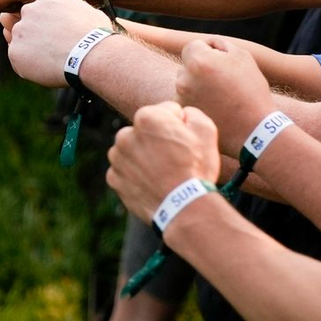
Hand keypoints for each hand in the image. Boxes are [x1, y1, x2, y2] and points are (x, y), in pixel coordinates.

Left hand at [3, 0, 111, 87]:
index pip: (37, 10)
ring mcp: (20, 31)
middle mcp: (29, 10)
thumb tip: (74, 17)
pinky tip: (47, 68)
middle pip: (24, 24)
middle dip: (34, 36)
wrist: (92, 54)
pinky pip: (18, 61)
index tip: (54, 34)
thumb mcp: (85, 11)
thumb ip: (70, 11)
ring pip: (19, 43)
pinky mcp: (15, 51)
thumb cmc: (96, 35)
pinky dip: (29, 67)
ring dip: (31, 52)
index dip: (44, 24)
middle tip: (50, 48)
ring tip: (52, 59)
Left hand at [107, 103, 221, 222]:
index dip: (179, 125)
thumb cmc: (196, 168)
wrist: (184, 208)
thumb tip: (183, 114)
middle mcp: (125, 135)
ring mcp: (117, 158)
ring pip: (132, 150)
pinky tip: (152, 183)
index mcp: (147, 117)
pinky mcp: (113, 179)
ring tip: (164, 172)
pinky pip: (125, 171)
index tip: (186, 142)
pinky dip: (136, 175)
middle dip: (157, 139)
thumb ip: (192, 113)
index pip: (165, 112)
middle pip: (145, 131)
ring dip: (144, 156)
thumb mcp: (206, 131)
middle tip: (175, 158)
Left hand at [175, 37, 275, 153]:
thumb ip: (220, 44)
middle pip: (187, 64)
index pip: (192, 46)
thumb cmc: (251, 89)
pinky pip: (185, 98)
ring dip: (197, 84)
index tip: (220, 61)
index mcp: (198, 61)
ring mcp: (180, 97)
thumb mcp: (242, 57)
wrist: (254, 128)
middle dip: (201, 68)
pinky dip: (195, 100)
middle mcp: (184, 78)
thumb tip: (207, 44)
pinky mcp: (183, 112)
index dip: (207, 50)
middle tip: (222, 81)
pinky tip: (213, 106)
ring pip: (185, 82)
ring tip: (220, 95)